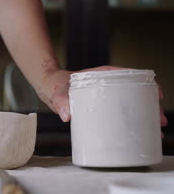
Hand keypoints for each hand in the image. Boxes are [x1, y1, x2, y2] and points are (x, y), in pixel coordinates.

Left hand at [40, 66, 167, 126]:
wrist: (47, 88)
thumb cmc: (54, 85)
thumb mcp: (57, 91)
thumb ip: (60, 101)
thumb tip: (66, 115)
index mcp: (101, 75)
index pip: (130, 75)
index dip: (147, 84)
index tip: (157, 94)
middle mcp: (107, 83)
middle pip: (136, 91)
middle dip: (152, 105)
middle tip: (160, 120)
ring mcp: (106, 94)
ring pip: (132, 102)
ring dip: (146, 114)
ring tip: (156, 130)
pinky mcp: (102, 106)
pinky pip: (121, 111)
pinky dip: (133, 120)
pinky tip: (139, 133)